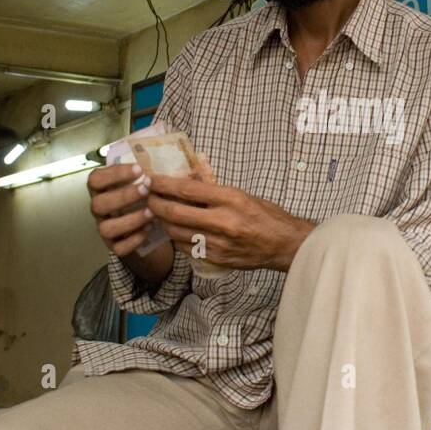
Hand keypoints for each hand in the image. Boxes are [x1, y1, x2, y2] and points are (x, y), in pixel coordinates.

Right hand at [87, 162, 160, 259]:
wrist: (147, 229)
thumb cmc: (144, 199)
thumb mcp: (142, 182)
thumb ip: (146, 172)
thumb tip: (169, 157)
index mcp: (102, 190)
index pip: (95, 179)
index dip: (114, 173)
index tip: (138, 169)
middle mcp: (100, 210)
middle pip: (98, 204)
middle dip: (123, 195)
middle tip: (146, 188)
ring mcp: (105, 229)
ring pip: (106, 228)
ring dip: (130, 219)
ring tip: (151, 212)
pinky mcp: (115, 246)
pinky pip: (119, 248)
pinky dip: (134, 239)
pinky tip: (149, 230)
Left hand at [145, 160, 314, 271]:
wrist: (285, 245)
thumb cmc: (266, 215)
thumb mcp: (242, 194)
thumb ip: (214, 186)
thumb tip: (190, 171)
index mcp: (231, 199)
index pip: (187, 189)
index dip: (163, 183)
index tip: (150, 179)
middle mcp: (223, 221)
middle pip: (175, 212)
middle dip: (154, 203)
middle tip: (145, 196)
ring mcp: (218, 243)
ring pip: (176, 232)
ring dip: (161, 221)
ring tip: (156, 211)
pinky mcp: (216, 259)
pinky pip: (186, 248)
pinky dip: (176, 237)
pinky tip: (173, 229)